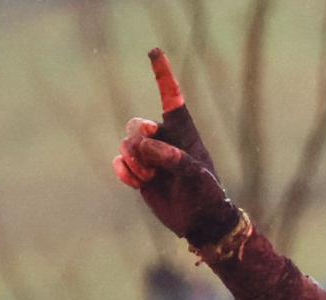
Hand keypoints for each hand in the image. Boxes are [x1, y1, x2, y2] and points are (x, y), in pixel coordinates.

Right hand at [112, 48, 239, 243]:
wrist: (200, 222)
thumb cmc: (206, 194)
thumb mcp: (195, 175)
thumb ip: (173, 158)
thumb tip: (146, 148)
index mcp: (183, 132)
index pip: (171, 98)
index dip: (162, 74)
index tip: (154, 51)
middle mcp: (165, 139)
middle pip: (136, 125)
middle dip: (139, 142)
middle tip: (152, 163)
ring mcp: (150, 155)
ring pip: (126, 145)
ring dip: (135, 162)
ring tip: (152, 178)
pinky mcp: (139, 171)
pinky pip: (119, 162)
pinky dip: (124, 172)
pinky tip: (138, 183)